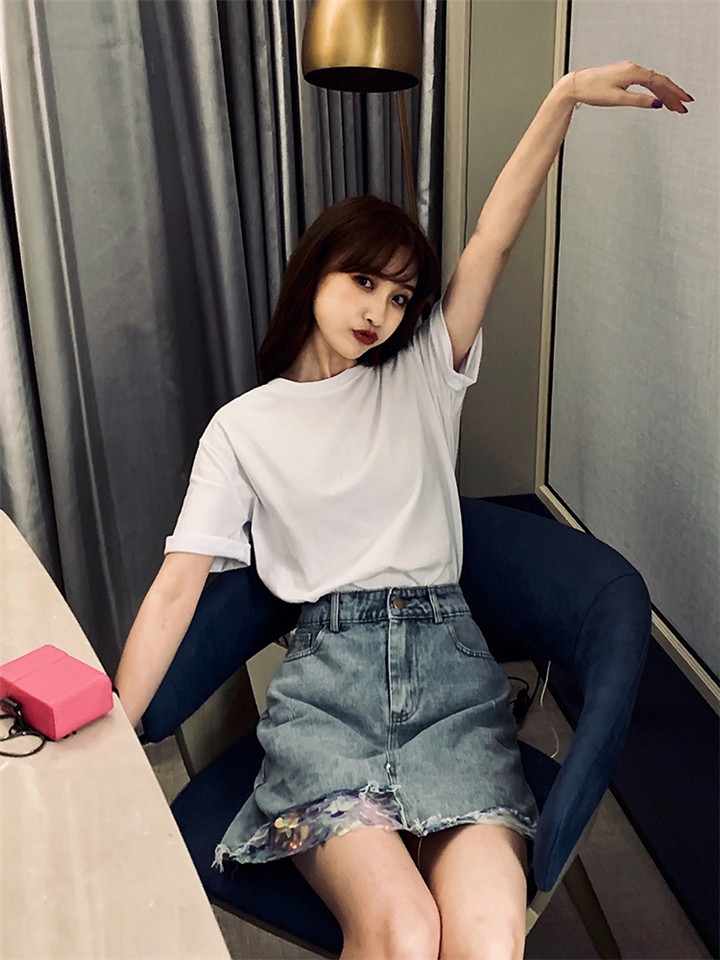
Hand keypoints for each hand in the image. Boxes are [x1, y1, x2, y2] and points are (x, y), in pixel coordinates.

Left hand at [569, 61, 692, 113]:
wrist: (576, 85)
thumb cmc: (592, 90)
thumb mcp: (617, 99)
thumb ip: (638, 101)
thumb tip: (656, 104)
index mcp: (634, 72)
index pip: (661, 82)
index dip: (674, 92)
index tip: (684, 101)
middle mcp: (633, 68)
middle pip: (659, 82)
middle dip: (673, 95)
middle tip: (682, 107)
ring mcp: (628, 70)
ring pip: (652, 82)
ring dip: (664, 94)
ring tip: (673, 106)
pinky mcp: (623, 74)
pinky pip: (644, 81)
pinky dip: (653, 90)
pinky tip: (657, 97)